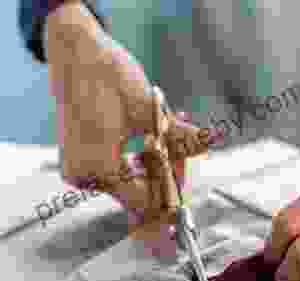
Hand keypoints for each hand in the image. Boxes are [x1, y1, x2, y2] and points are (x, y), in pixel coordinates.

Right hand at [44, 1, 200, 220]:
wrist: (76, 49)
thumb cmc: (111, 76)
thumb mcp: (150, 110)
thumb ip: (180, 136)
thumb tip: (211, 142)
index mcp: (99, 169)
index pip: (145, 201)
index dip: (170, 192)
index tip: (188, 179)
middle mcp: (83, 176)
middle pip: (137, 193)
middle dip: (163, 176)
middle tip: (183, 153)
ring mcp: (78, 169)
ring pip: (128, 182)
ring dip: (152, 167)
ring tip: (167, 141)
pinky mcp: (78, 158)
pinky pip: (116, 171)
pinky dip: (135, 161)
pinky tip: (149, 142)